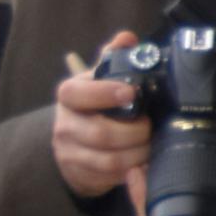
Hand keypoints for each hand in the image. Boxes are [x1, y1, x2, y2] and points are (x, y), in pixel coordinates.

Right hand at [53, 31, 155, 197]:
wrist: (71, 143)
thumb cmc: (94, 107)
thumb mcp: (100, 80)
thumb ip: (114, 58)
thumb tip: (127, 37)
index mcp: (69, 96)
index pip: (79, 93)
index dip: (105, 93)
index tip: (131, 92)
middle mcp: (64, 125)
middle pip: (101, 133)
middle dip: (136, 133)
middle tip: (151, 128)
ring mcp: (69, 152)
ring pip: (110, 160)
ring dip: (138, 153)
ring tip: (150, 146)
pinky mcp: (78, 174)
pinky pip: (111, 178)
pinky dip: (133, 170)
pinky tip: (142, 161)